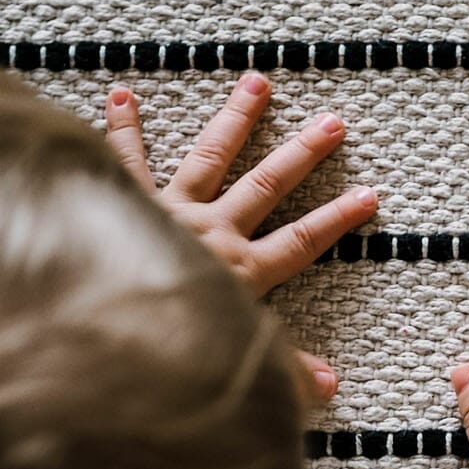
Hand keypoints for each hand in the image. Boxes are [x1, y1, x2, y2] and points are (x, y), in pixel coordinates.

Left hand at [102, 71, 376, 404]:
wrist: (99, 331)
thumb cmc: (168, 353)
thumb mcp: (235, 368)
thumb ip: (283, 375)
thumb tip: (331, 387)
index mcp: (242, 272)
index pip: (301, 242)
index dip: (338, 220)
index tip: (369, 195)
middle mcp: (212, 232)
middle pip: (267, 187)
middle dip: (303, 153)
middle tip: (332, 122)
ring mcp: (169, 211)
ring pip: (210, 157)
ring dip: (237, 118)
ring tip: (256, 82)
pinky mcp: (125, 202)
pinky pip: (124, 160)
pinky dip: (122, 128)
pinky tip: (121, 96)